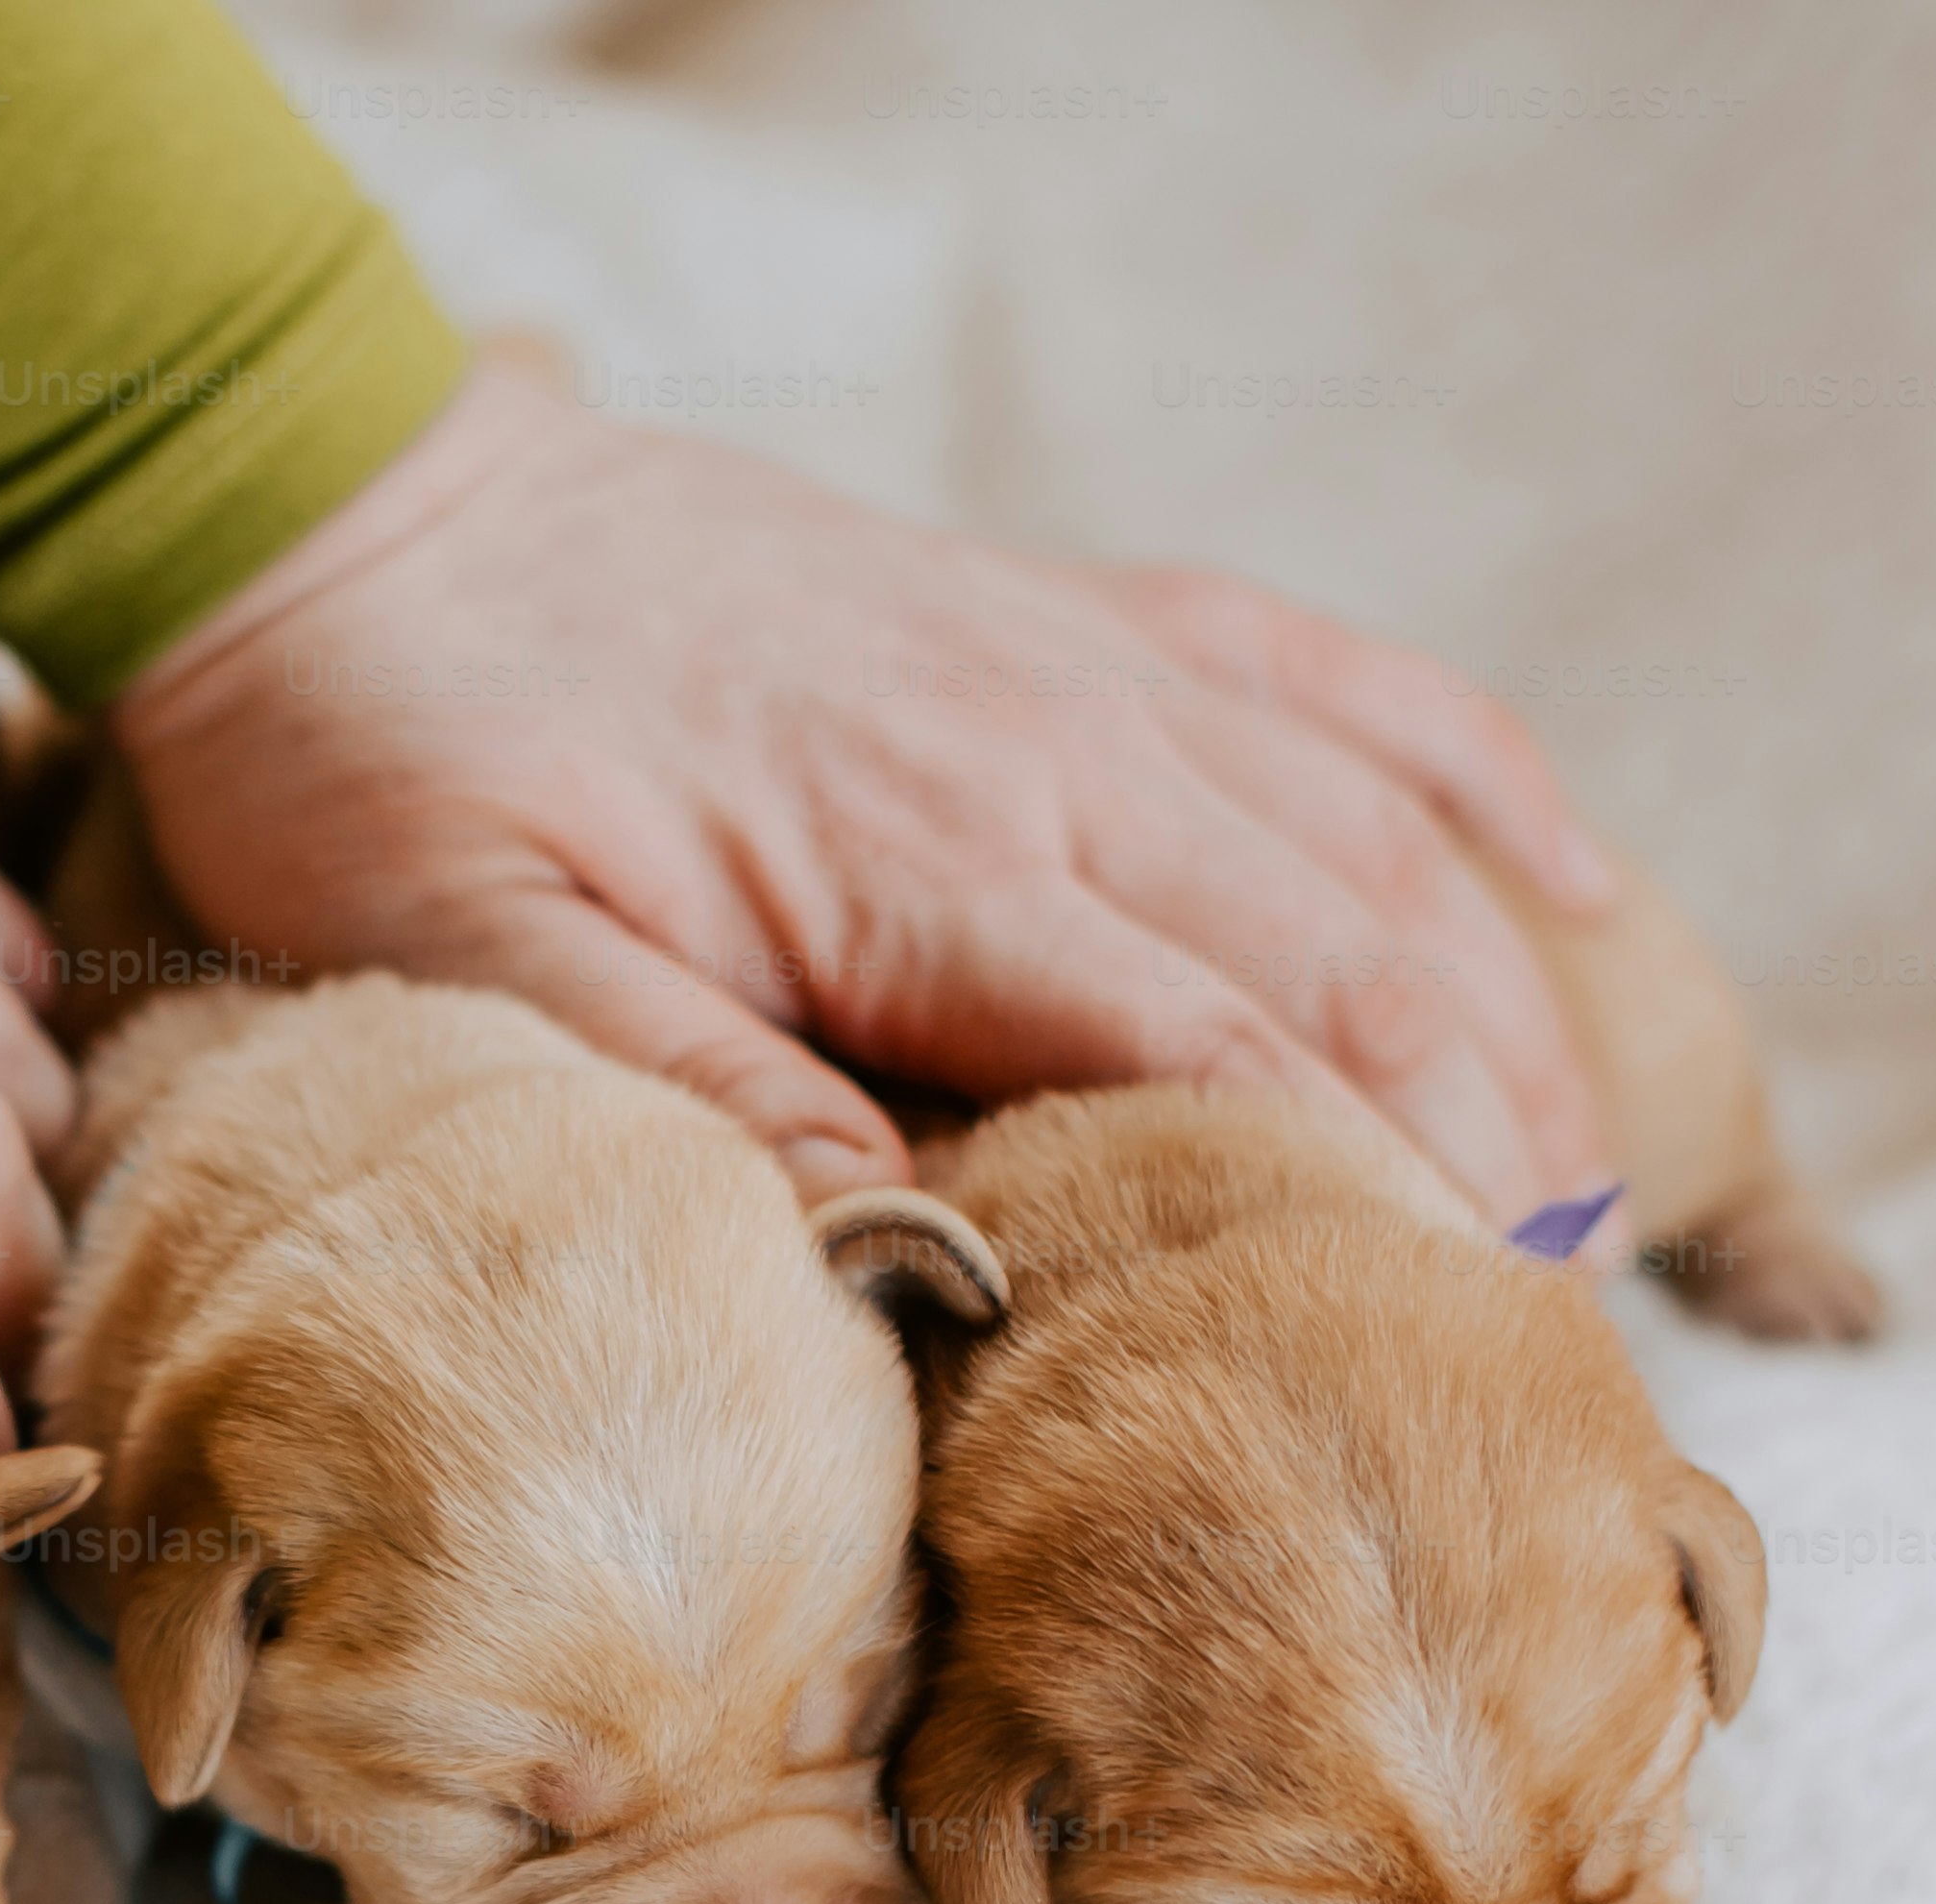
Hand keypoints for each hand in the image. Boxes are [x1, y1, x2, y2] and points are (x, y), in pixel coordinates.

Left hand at [107, 362, 1618, 1219]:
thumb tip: (899, 1240)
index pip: (1223, 1054)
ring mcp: (1076, 663)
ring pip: (1379, 839)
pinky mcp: (1066, 617)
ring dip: (1509, 1015)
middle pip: (1356, 962)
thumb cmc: (392, 757)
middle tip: (1552, 1346)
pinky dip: (1471, 782)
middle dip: (1485, 1153)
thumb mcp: (481, 959)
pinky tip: (1577, 888)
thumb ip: (696, 1090)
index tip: (1455, 1359)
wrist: (347, 512)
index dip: (1363, 1215)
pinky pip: (1328, 682)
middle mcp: (1049, 742)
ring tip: (1589, 1204)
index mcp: (923, 852)